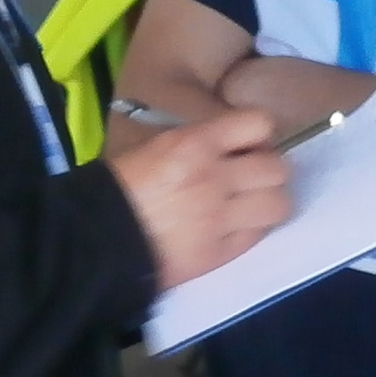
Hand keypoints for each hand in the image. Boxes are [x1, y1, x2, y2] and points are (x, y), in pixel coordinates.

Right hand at [109, 110, 291, 288]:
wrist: (96, 240)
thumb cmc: (119, 186)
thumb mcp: (156, 147)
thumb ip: (199, 144)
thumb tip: (234, 148)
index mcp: (195, 143)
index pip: (258, 123)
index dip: (258, 135)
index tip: (248, 145)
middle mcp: (215, 177)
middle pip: (277, 167)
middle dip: (268, 171)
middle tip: (251, 179)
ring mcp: (220, 218)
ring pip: (278, 204)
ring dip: (268, 202)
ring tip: (250, 206)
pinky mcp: (219, 253)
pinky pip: (258, 236)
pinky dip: (252, 230)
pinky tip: (235, 228)